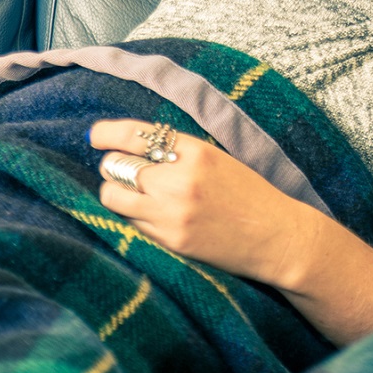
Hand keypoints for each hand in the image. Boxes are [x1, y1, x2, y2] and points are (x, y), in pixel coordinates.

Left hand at [92, 119, 316, 286]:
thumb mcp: (218, 160)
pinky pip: (129, 222)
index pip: (134, 134)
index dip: (106, 133)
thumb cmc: (249, 194)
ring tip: (129, 195)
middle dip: (113, 167)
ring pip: (113, 196)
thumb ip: (179, 152)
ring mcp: (172, 212)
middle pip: (116, 165)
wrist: (276, 236)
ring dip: (114, 193)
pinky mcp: (169, 239)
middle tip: (122, 170)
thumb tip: (132, 146)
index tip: (96, 136)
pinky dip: (130, 216)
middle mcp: (179, 179)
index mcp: (196, 151)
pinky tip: (147, 215)